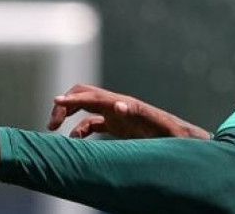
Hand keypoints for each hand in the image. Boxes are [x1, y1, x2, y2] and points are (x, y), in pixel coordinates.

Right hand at [47, 84, 210, 139]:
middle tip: (51, 123)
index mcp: (125, 105)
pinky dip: (78, 128)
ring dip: (68, 113)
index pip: (95, 97)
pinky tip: (73, 140)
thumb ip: (138, 113)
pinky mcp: (117, 125)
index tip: (55, 101)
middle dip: (65, 103)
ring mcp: (117, 114)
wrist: (183, 139)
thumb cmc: (172, 134)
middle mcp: (118, 106)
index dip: (74, 99)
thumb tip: (119, 104)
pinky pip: (91, 122)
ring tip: (53, 129)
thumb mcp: (158, 125)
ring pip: (85, 107)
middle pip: (85, 94)